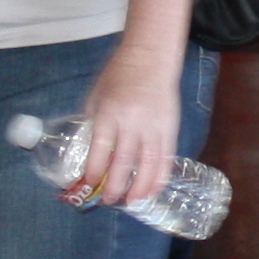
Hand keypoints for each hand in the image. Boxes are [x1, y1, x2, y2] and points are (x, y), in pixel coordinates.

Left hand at [72, 45, 185, 209]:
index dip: (95, 169)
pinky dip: (160, 175)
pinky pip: (166, 156)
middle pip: (123, 161)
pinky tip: (154, 188)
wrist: (150, 57)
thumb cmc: (118, 74)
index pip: (101, 148)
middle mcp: (132, 122)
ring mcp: (153, 126)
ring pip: (148, 163)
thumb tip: (89, 148)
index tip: (90, 183)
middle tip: (109, 200)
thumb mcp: (96, 94)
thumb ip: (92, 121)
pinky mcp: (169, 127)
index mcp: (109, 113)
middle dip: (115, 184)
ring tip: (132, 201)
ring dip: (140, 186)